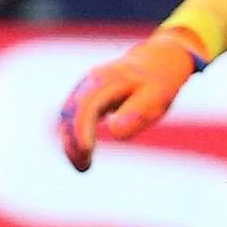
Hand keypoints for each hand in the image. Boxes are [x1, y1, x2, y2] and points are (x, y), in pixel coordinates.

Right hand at [57, 33, 203, 169]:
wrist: (158, 59)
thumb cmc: (159, 83)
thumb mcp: (157, 97)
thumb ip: (137, 113)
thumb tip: (114, 131)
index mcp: (110, 80)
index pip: (88, 106)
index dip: (82, 129)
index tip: (86, 152)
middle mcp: (92, 80)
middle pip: (71, 112)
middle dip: (72, 141)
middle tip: (83, 168)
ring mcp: (85, 85)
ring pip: (67, 114)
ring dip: (69, 141)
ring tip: (82, 166)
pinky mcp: (84, 92)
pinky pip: (70, 114)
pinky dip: (71, 134)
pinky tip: (80, 152)